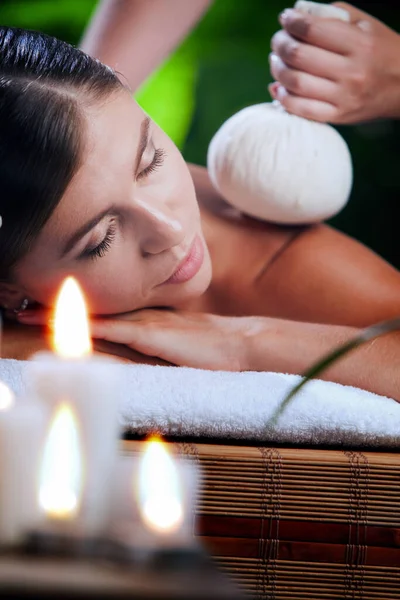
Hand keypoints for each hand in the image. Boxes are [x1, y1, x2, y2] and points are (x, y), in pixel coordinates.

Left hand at [17, 307, 253, 370]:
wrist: (239, 344)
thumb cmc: (212, 349)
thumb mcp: (178, 344)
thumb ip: (157, 341)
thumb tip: (139, 344)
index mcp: (144, 320)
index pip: (101, 312)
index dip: (71, 310)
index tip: (43, 308)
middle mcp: (139, 317)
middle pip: (89, 310)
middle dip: (54, 309)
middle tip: (19, 304)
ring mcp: (144, 324)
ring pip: (93, 316)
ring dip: (60, 315)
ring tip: (26, 310)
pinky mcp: (150, 336)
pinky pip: (112, 330)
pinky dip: (86, 326)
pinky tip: (64, 325)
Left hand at [269, 3, 399, 122]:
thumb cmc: (379, 49)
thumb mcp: (364, 24)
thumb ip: (330, 15)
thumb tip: (296, 14)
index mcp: (359, 44)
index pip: (312, 30)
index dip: (291, 22)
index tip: (285, 19)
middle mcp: (351, 72)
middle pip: (299, 56)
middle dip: (280, 44)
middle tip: (278, 41)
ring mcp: (343, 97)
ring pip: (295, 83)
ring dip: (277, 69)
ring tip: (276, 60)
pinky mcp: (337, 116)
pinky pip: (300, 109)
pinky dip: (282, 98)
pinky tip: (278, 87)